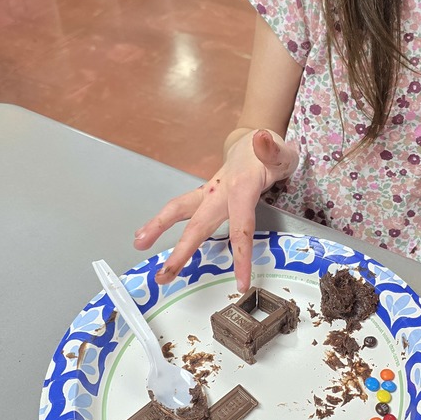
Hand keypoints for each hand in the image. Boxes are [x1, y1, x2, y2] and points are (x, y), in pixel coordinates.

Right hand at [133, 129, 298, 291]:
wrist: (254, 144)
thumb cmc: (271, 155)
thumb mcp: (282, 153)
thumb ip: (272, 150)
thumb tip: (261, 137)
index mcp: (243, 186)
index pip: (242, 225)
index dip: (241, 255)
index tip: (240, 282)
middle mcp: (220, 190)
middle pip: (199, 222)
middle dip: (181, 249)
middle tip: (164, 274)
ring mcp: (209, 193)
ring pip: (179, 209)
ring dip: (157, 227)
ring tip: (138, 244)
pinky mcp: (203, 196)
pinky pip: (180, 209)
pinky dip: (160, 222)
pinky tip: (144, 234)